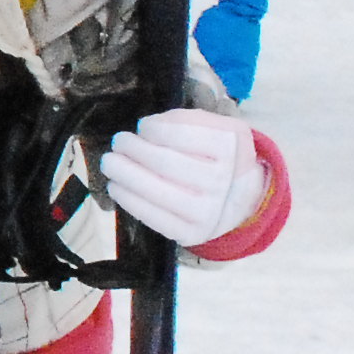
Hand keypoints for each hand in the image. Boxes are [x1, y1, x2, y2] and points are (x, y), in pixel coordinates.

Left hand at [102, 108, 270, 248]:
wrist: (243, 201)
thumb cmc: (222, 157)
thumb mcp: (219, 128)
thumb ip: (187, 119)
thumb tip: (148, 126)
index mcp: (230, 148)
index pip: (181, 134)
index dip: (154, 129)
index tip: (143, 126)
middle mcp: (222, 182)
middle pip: (164, 163)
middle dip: (133, 149)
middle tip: (119, 142)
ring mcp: (207, 212)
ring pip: (155, 190)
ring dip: (124, 173)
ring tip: (110, 162)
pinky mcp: (191, 233)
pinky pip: (152, 217)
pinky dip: (128, 199)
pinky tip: (116, 186)